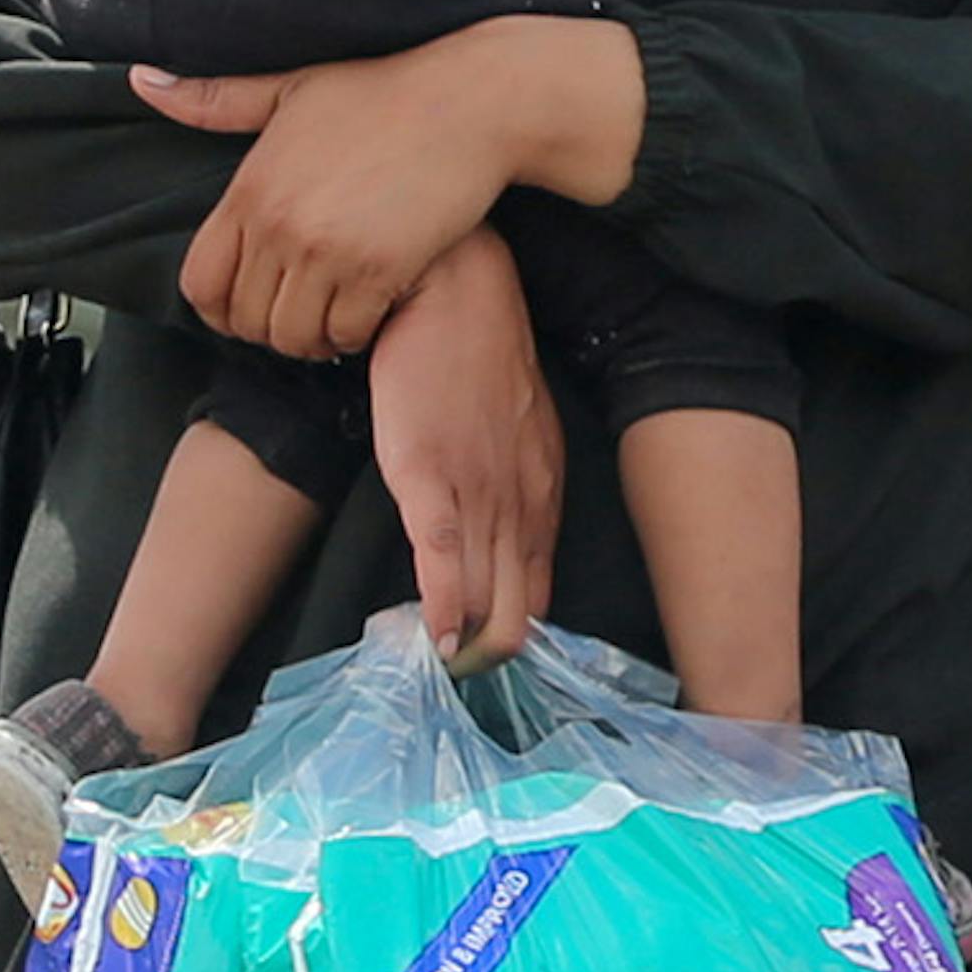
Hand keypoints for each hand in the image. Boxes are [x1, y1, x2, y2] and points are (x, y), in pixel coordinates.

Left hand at [136, 15, 639, 363]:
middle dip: (270, 327)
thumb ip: (214, 101)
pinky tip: (369, 308)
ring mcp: (327, 250)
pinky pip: (346, 334)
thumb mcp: (289, 89)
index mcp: (249, 189)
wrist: (470, 102)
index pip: (201, 285)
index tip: (254, 302)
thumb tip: (141, 80)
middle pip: (245, 321)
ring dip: (313, 337)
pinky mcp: (379, 270)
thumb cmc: (382, 93)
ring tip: (334, 314)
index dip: (222, 308)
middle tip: (302, 310)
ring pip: (293, 338)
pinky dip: (355, 334)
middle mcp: (278, 225)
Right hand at [362, 228, 560, 668]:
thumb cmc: (477, 354)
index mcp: (542, 495)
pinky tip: (433, 638)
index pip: (537, 592)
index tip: (486, 657)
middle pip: (516, 609)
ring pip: (481, 593)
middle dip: (490, 655)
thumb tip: (498, 531)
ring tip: (441, 674)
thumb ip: (516, 482)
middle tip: (458, 679)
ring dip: (463, 643)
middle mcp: (519, 504)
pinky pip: (439, 555)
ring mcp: (477, 492)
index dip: (512, 634)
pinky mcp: (429, 474)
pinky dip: (438, 605)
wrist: (454, 291)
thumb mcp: (518, 428)